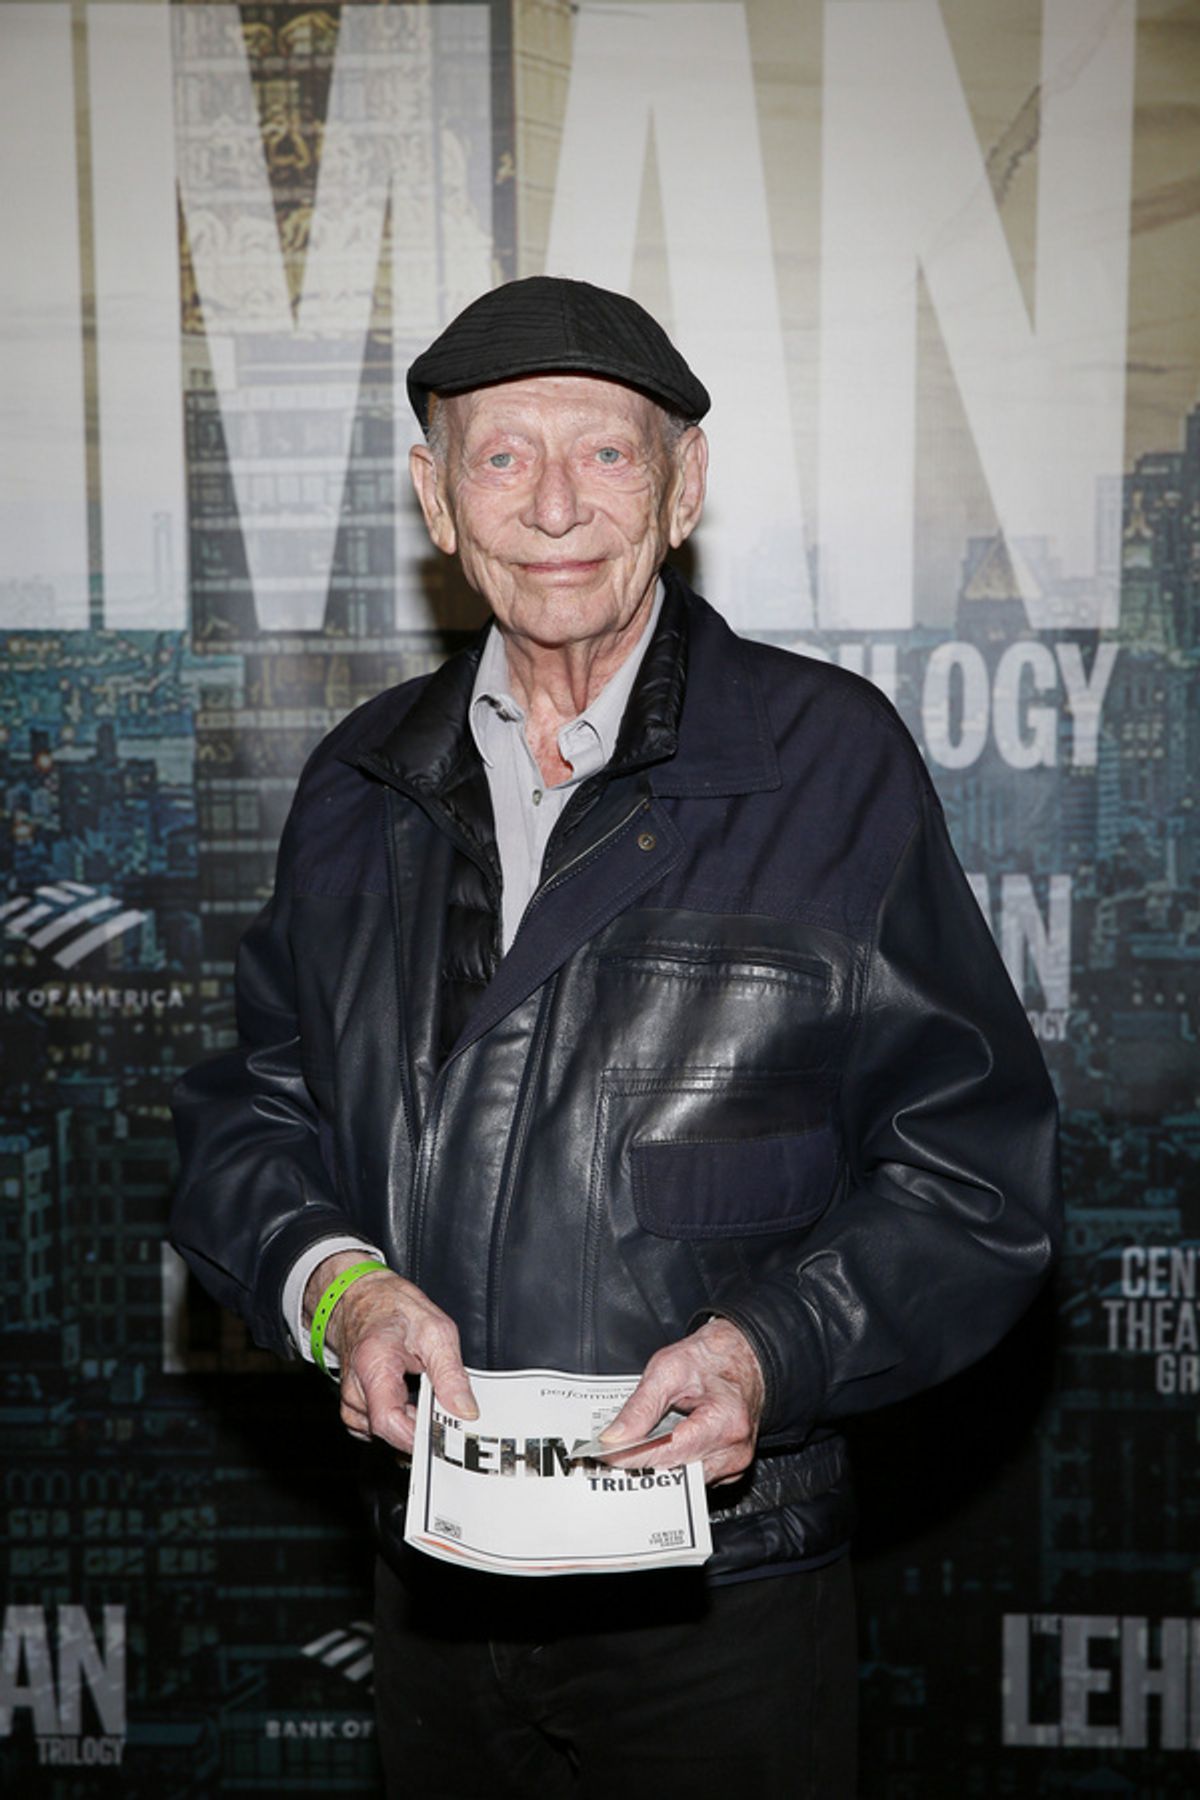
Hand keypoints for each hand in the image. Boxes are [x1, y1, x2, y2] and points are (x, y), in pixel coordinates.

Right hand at [304, 1253, 477, 1450]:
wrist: (361, 1299)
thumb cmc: (393, 1309)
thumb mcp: (435, 1330)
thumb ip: (450, 1374)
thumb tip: (465, 1410)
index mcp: (374, 1364)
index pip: (388, 1422)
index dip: (419, 1436)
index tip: (445, 1435)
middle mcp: (355, 1388)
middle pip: (390, 1431)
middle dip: (422, 1428)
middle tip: (446, 1410)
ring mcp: (352, 1401)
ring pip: (387, 1433)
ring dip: (412, 1422)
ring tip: (426, 1393)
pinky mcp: (355, 1408)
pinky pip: (380, 1428)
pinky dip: (400, 1420)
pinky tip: (410, 1399)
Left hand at [597, 1317, 764, 1484]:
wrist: (743, 1358)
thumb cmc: (711, 1358)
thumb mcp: (668, 1369)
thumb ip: (640, 1406)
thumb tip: (614, 1438)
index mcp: (725, 1422)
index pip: (669, 1453)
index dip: (634, 1456)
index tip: (606, 1455)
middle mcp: (734, 1451)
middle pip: (675, 1472)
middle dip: (643, 1462)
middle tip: (615, 1450)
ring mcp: (734, 1464)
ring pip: (682, 1481)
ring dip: (659, 1465)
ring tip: (639, 1445)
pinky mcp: (729, 1470)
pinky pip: (693, 1477)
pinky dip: (675, 1463)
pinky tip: (665, 1445)